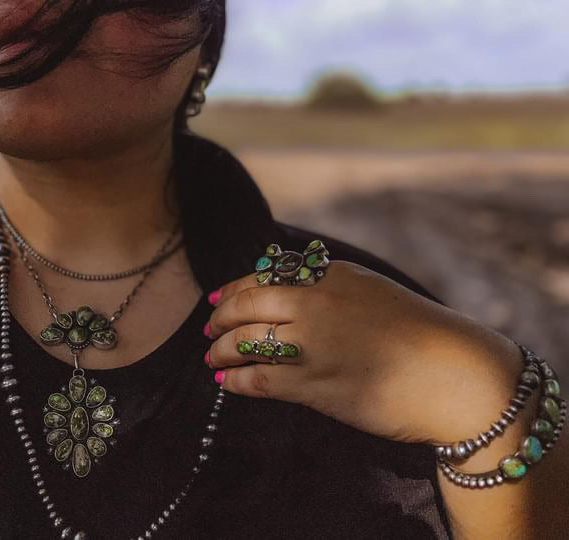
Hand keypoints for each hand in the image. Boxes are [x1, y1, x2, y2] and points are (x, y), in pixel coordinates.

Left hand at [204, 260, 524, 445]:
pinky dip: (236, 381)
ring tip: (212, 359)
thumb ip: (328, 287)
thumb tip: (285, 290)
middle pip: (246, 305)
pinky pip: (259, 380)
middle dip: (218, 319)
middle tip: (207, 331)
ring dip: (221, 351)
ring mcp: (312, 344)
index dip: (232, 291)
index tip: (216, 301)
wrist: (454, 374)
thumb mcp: (371, 290)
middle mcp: (315, 303)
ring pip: (245, 342)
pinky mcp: (314, 385)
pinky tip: (228, 385)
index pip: (263, 277)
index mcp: (330, 275)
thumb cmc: (419, 333)